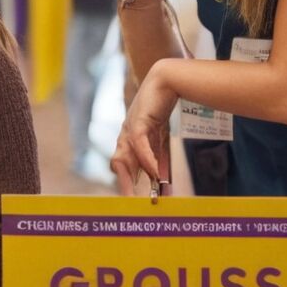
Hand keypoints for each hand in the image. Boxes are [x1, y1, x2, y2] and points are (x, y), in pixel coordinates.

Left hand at [111, 65, 176, 194]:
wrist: (166, 81)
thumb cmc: (161, 108)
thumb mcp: (160, 139)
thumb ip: (159, 160)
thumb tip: (163, 184)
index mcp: (128, 141)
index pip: (124, 167)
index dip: (127, 183)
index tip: (133, 202)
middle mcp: (125, 136)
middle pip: (120, 165)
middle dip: (125, 186)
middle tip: (132, 206)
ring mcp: (129, 128)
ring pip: (126, 157)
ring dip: (133, 177)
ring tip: (141, 195)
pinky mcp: (139, 122)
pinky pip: (140, 145)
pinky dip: (147, 160)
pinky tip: (153, 173)